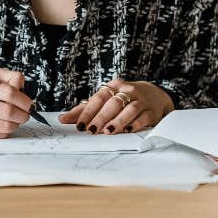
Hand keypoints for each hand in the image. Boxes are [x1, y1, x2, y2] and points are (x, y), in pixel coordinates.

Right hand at [0, 68, 32, 139]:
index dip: (23, 99)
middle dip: (23, 114)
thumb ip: (8, 76)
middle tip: (26, 113)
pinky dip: (6, 131)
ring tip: (16, 119)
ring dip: (16, 123)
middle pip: (8, 111)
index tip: (28, 103)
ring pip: (5, 126)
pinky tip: (3, 124)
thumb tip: (21, 84)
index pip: (7, 92)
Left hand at [58, 79, 173, 134]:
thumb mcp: (106, 100)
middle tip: (92, 130)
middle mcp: (128, 90)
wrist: (154, 95)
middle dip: (102, 117)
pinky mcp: (152, 111)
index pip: (99, 98)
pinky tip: (127, 131)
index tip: (80, 125)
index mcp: (114, 86)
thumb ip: (85, 110)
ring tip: (108, 131)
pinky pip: (143, 117)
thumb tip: (63, 119)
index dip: (89, 112)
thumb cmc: (124, 99)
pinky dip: (134, 124)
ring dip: (118, 121)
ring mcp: (141, 100)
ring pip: (130, 109)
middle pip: (113, 103)